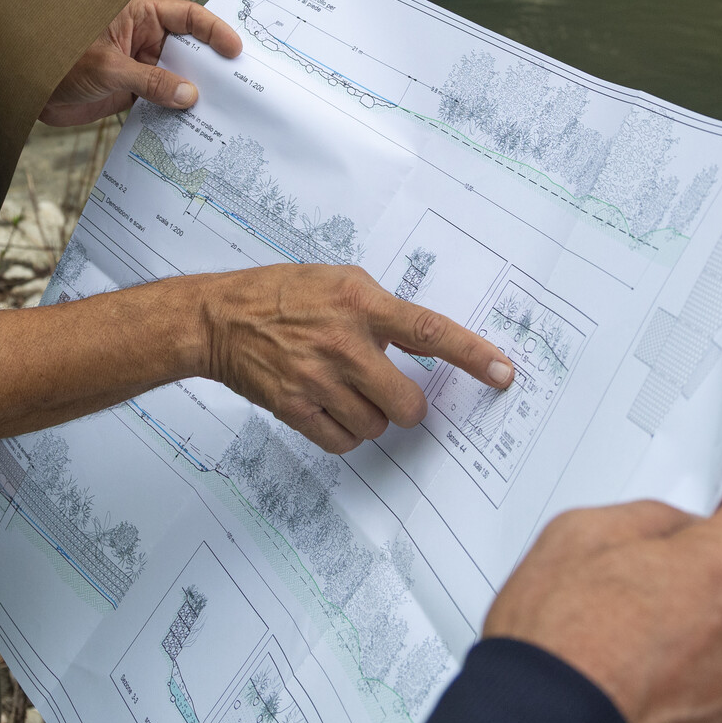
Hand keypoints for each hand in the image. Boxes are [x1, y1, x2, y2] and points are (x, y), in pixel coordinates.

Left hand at [39, 0, 243, 126]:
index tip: (235, 50)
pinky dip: (173, 113)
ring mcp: (137, 66)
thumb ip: (150, 81)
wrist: (24, 90)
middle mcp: (142, 39)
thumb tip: (190, 96)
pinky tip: (189, 128)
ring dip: (192, 95)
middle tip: (240, 89)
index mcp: (138, 16)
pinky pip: (159, 100)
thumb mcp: (108, 68)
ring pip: (176, 78)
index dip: (214, 31)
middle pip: (187, 50)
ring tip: (220, 114)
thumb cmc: (56, 59)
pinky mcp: (129, 92)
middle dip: (210, 67)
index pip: (187, 16)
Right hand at [202, 265, 513, 453]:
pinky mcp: (295, 407)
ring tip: (345, 391)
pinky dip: (344, 432)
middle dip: (407, 405)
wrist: (219, 318)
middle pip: (408, 403)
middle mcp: (343, 343)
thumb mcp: (339, 281)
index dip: (471, 354)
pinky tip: (329, 407)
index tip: (502, 372)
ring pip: (376, 426)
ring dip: (371, 417)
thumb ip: (381, 309)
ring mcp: (317, 379)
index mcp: (360, 304)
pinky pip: (343, 441)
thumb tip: (424, 341)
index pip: (429, 332)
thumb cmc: (281, 295)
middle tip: (390, 391)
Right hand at [485, 481, 721, 722]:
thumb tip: (685, 531)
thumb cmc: (559, 646)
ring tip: (646, 670)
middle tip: (646, 607)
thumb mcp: (580, 534)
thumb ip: (653, 519)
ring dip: (716, 649)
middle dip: (711, 587)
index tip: (709, 518)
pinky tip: (656, 709)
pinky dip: (710, 704)